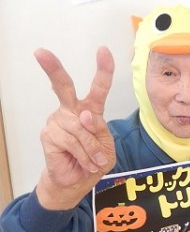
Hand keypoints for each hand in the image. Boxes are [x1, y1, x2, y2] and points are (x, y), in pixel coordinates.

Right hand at [35, 47, 115, 209]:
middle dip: (53, 68)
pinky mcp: (48, 135)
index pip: (97, 88)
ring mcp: (58, 121)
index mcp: (90, 110)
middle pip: (63, 86)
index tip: (103, 50)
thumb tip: (84, 115)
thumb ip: (100, 130)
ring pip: (80, 128)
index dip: (103, 69)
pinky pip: (72, 141)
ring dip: (92, 148)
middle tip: (41, 52)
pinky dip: (84, 154)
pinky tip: (85, 162)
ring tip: (95, 161)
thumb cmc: (94, 160)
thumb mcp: (107, 146)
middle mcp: (71, 111)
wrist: (78, 181)